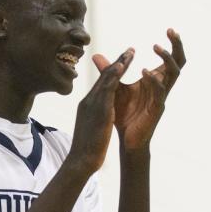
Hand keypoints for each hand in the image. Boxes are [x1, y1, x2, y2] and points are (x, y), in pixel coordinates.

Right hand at [69, 48, 134, 174]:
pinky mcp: (98, 110)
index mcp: (87, 105)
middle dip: (117, 62)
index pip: (102, 84)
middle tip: (130, 50)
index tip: (123, 61)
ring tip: (130, 53)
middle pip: (104, 77)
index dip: (112, 71)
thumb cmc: (86, 148)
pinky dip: (115, 76)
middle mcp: (88, 101)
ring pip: (106, 79)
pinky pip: (107, 88)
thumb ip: (96, 118)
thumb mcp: (91, 128)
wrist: (80, 160)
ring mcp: (92, 104)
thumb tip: (102, 114)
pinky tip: (122, 67)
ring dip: (118, 64)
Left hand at [110, 29, 185, 150]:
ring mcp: (161, 97)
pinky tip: (145, 73)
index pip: (169, 59)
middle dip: (177, 46)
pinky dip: (154, 80)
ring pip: (174, 74)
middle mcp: (162, 86)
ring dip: (166, 59)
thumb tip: (96, 55)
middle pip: (178, 62)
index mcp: (154, 80)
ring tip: (156, 48)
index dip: (172, 44)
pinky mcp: (157, 108)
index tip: (169, 29)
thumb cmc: (123, 114)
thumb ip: (108, 72)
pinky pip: (161, 92)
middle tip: (171, 32)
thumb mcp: (114, 88)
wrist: (125, 139)